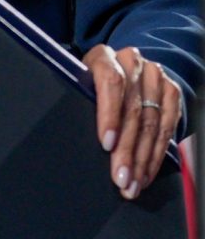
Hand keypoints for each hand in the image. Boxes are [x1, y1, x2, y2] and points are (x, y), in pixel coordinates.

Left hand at [83, 44, 181, 198]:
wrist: (120, 67)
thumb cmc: (88, 82)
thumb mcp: (77, 84)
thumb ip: (77, 99)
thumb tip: (67, 137)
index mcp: (103, 57)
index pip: (110, 82)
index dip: (109, 115)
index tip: (106, 144)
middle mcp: (132, 63)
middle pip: (133, 111)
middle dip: (127, 150)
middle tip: (120, 178)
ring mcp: (154, 76)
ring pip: (152, 123)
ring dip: (142, 159)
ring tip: (132, 183)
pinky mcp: (171, 91)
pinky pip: (168, 127)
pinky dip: (157, 153)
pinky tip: (146, 172)